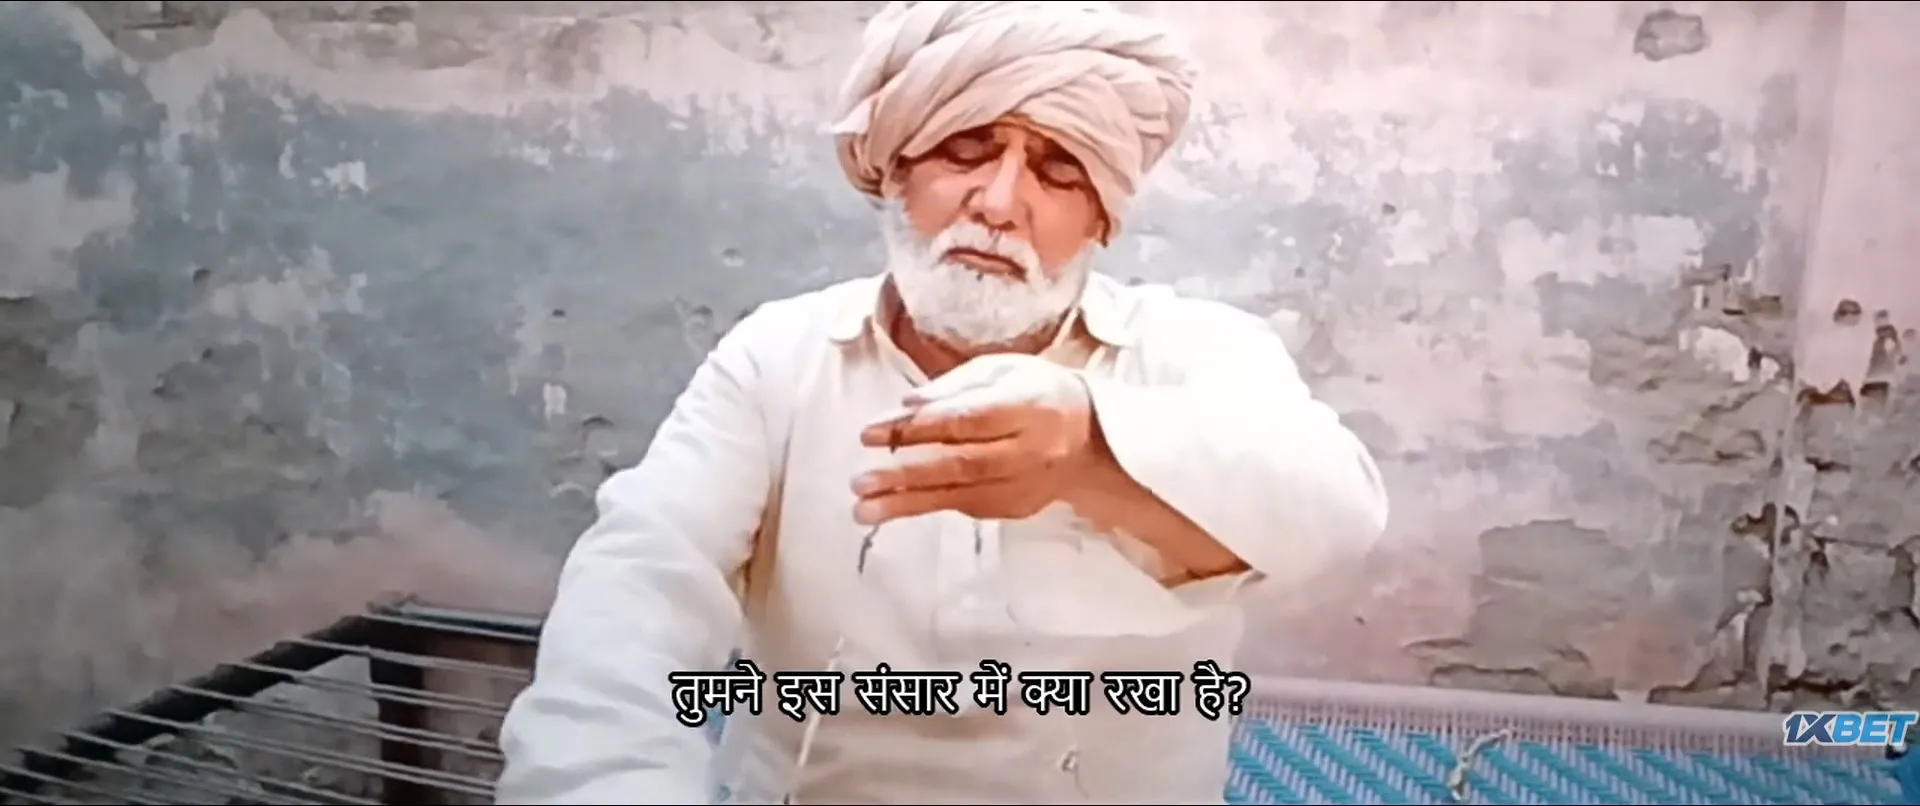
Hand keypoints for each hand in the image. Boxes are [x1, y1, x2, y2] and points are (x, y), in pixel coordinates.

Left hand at [851, 354, 1097, 525]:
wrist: (1090, 437)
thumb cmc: (1038, 392)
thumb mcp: (1002, 369)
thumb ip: (956, 385)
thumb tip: (910, 404)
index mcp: (1027, 406)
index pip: (964, 420)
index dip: (916, 428)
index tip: (870, 432)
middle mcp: (1028, 450)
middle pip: (960, 464)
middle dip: (905, 474)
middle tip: (859, 481)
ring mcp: (1023, 484)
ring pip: (959, 495)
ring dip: (906, 503)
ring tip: (862, 510)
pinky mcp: (1016, 507)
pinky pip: (967, 507)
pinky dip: (929, 505)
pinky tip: (893, 507)